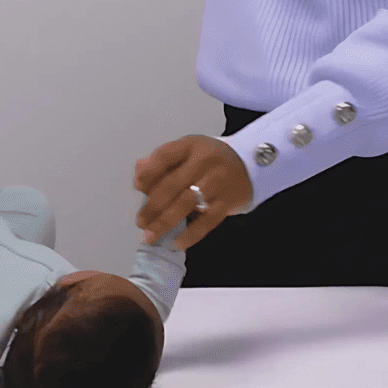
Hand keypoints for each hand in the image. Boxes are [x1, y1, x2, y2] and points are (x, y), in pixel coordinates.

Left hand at [133, 134, 252, 251]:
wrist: (251, 165)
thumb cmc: (212, 160)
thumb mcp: (189, 152)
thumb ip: (163, 162)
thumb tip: (140, 173)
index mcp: (191, 145)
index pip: (165, 156)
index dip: (149, 172)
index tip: (137, 186)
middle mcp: (204, 161)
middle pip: (173, 184)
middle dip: (153, 205)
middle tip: (141, 221)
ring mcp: (217, 182)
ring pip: (187, 203)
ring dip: (166, 221)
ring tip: (151, 234)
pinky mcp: (228, 202)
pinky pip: (207, 221)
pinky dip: (191, 234)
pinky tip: (177, 242)